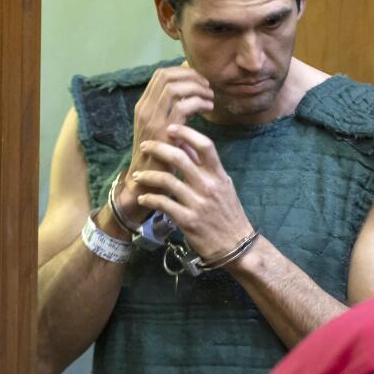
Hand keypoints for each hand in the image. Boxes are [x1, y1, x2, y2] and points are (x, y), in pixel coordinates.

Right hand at [119, 66, 213, 223]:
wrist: (146, 183)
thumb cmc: (160, 157)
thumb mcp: (164, 129)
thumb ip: (174, 111)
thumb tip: (196, 93)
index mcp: (144, 106)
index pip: (161, 75)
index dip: (183, 71)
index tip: (199, 80)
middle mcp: (145, 109)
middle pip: (167, 76)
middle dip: (191, 76)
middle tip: (207, 86)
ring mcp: (151, 119)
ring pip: (174, 87)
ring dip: (196, 88)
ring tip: (209, 97)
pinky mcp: (163, 131)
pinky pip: (183, 105)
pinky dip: (199, 102)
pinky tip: (208, 108)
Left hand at [131, 123, 251, 259]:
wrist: (236, 245)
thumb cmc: (228, 213)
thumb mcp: (223, 186)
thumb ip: (205, 167)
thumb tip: (187, 145)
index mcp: (218, 175)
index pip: (205, 145)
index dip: (186, 133)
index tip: (170, 128)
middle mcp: (208, 186)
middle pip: (180, 158)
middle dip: (158, 148)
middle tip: (144, 146)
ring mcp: (198, 204)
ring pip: (167, 181)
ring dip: (147, 176)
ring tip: (137, 176)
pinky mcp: (187, 221)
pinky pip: (163, 204)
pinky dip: (149, 199)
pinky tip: (142, 198)